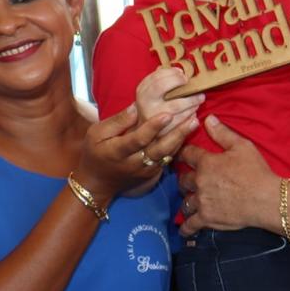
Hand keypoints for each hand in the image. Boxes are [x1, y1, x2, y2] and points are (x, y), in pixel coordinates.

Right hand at [75, 104, 199, 202]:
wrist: (97, 183)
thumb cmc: (94, 152)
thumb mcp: (96, 134)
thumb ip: (117, 121)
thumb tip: (136, 106)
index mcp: (117, 152)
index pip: (137, 140)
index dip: (153, 127)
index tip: (167, 114)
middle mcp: (133, 163)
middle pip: (159, 149)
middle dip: (177, 133)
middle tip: (193, 118)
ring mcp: (145, 171)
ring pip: (167, 155)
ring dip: (182, 138)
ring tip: (195, 121)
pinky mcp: (152, 174)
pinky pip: (168, 159)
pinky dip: (178, 145)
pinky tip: (188, 132)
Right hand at [133, 66, 202, 135]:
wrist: (149, 135)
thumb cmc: (156, 109)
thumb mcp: (154, 94)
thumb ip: (162, 81)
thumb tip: (180, 71)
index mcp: (142, 93)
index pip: (156, 78)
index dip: (171, 73)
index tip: (182, 73)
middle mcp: (144, 104)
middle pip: (161, 86)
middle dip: (178, 81)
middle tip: (191, 84)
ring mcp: (153, 118)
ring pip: (176, 104)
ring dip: (192, 100)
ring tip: (199, 98)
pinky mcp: (163, 131)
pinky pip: (181, 120)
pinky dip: (191, 114)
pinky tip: (194, 112)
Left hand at [176, 116, 275, 235]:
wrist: (266, 198)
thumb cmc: (256, 171)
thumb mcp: (243, 146)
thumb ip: (223, 133)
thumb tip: (208, 118)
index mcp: (206, 163)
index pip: (187, 154)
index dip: (185, 153)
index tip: (184, 154)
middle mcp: (199, 182)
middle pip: (183, 180)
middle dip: (186, 179)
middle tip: (191, 180)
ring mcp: (201, 201)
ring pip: (185, 201)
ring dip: (188, 200)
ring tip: (192, 200)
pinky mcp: (206, 218)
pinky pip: (190, 224)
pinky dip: (186, 227)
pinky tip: (184, 228)